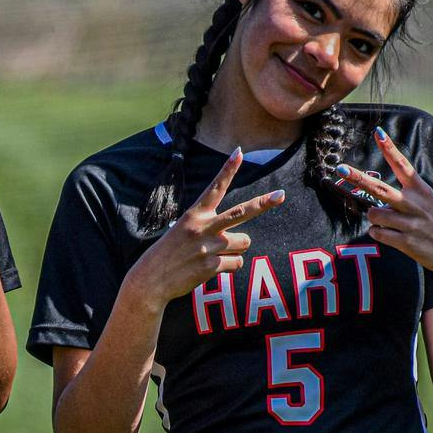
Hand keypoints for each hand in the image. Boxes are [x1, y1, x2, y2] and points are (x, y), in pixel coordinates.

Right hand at [126, 149, 285, 311]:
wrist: (151, 280)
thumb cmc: (168, 254)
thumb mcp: (182, 231)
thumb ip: (209, 229)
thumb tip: (238, 240)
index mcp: (194, 214)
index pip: (215, 188)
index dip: (228, 169)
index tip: (239, 152)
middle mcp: (203, 227)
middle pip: (241, 212)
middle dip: (263, 203)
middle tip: (281, 195)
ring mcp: (209, 246)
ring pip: (243, 242)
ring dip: (235, 249)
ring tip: (213, 254)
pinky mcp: (213, 265)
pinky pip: (236, 263)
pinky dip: (228, 267)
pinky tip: (209, 268)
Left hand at [342, 129, 432, 289]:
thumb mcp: (430, 204)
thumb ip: (406, 199)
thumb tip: (378, 204)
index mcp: (422, 190)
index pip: (403, 165)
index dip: (389, 148)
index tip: (378, 132)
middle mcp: (416, 204)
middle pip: (380, 189)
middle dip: (358, 178)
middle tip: (340, 168)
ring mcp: (411, 224)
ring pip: (374, 215)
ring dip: (374, 218)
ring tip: (386, 222)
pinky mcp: (408, 243)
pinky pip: (378, 234)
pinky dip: (378, 233)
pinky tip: (388, 234)